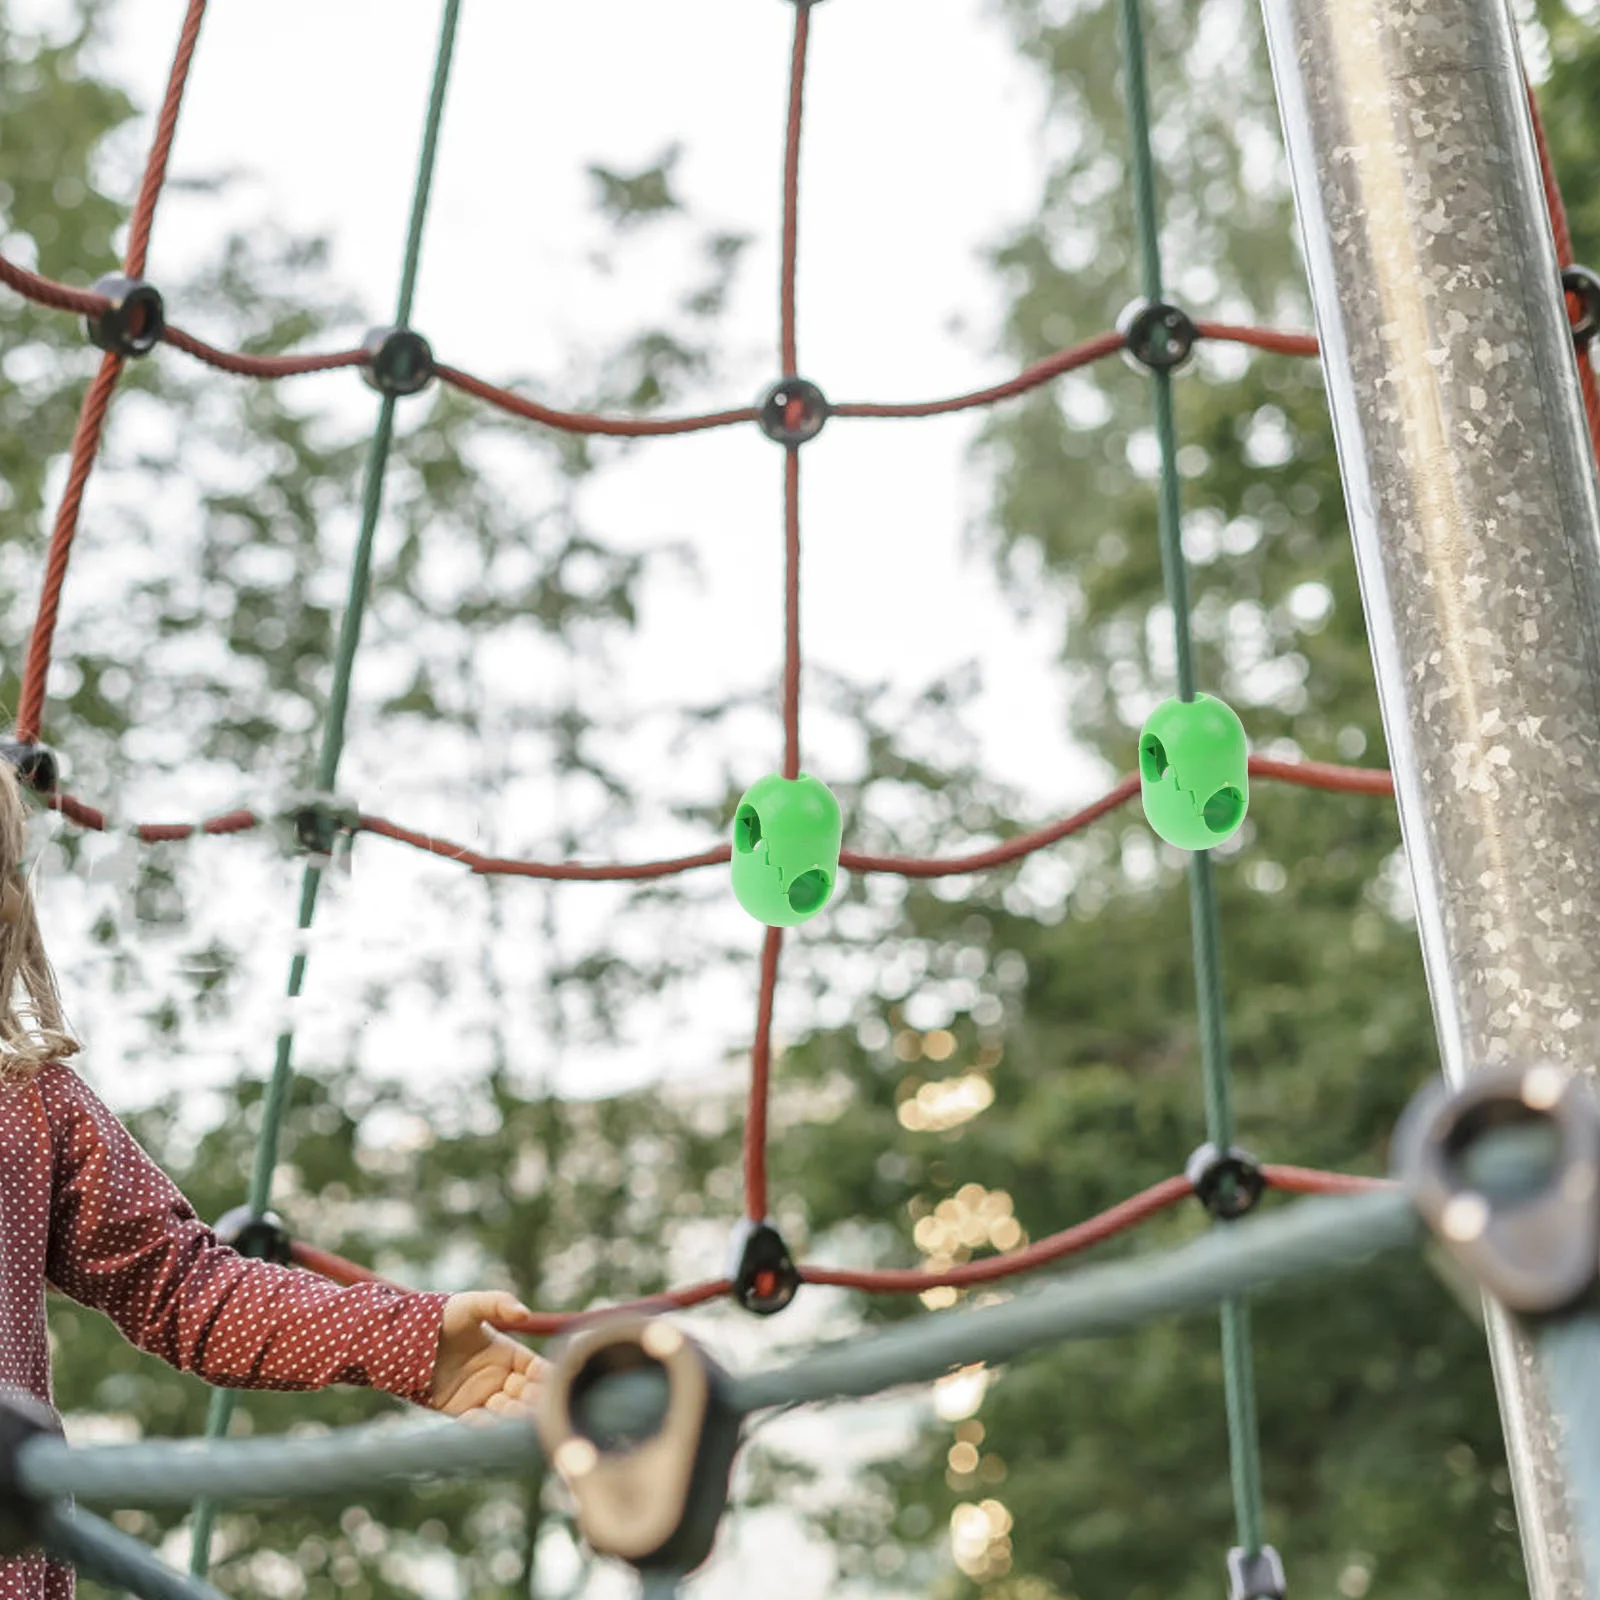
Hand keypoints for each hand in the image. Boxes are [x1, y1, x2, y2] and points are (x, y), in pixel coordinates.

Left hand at [428, 1291, 547, 1421]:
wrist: (405, 1338)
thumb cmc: (443, 1317)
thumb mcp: (471, 1305)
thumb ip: (498, 1303)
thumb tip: (525, 1313)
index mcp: (509, 1353)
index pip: (537, 1369)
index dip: (546, 1377)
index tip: (553, 1384)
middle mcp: (500, 1376)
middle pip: (526, 1394)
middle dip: (535, 1401)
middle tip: (541, 1408)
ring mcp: (482, 1395)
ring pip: (507, 1411)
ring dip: (515, 1416)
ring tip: (518, 1418)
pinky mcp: (461, 1410)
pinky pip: (479, 1422)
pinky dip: (487, 1425)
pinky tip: (491, 1425)